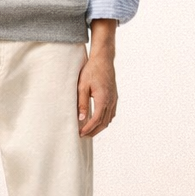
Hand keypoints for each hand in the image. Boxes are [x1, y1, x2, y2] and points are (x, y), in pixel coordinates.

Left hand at [77, 20, 117, 136]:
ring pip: (108, 119)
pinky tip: (98, 121)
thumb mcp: (82, 86)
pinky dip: (105, 120)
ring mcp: (114, 99)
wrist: (103, 60)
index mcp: (103, 99)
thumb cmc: (91, 71)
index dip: (88, 129)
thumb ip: (82, 103)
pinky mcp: (114, 97)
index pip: (96, 120)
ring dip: (99, 127)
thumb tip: (81, 118)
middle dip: (93, 131)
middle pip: (103, 123)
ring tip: (89, 130)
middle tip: (83, 135)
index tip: (80, 133)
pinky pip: (111, 113)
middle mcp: (111, 101)